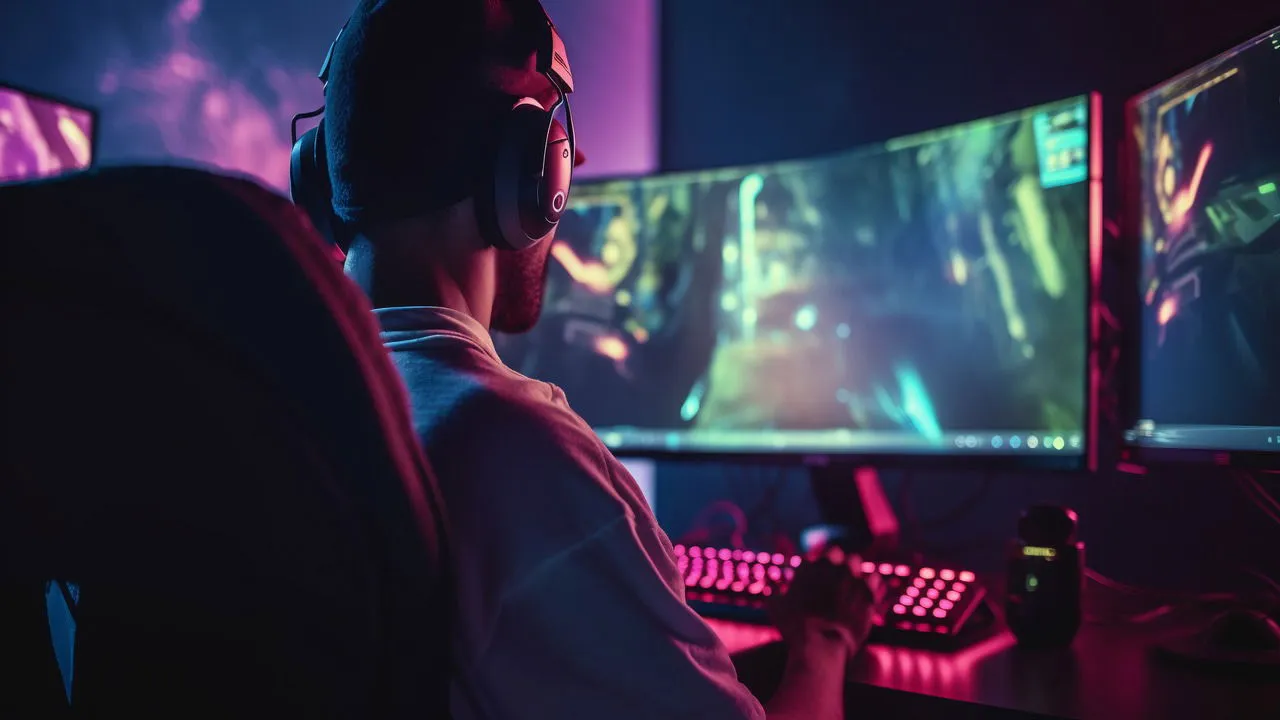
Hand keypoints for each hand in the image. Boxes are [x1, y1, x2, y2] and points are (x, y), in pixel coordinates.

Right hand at [769, 547, 883, 659]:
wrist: (821, 645)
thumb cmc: (795, 627)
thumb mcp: (775, 608)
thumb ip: (773, 593)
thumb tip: (772, 589)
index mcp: (808, 566)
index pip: (813, 555)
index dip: (814, 566)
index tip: (814, 578)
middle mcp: (830, 566)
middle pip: (835, 552)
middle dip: (834, 562)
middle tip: (833, 577)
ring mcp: (851, 577)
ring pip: (855, 560)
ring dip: (852, 569)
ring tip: (850, 583)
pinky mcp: (868, 592)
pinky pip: (874, 578)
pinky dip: (871, 583)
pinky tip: (866, 593)